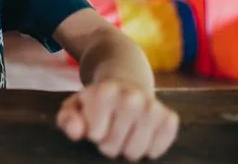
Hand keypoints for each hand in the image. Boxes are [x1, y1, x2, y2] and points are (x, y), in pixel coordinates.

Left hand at [56, 80, 179, 160]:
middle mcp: (132, 96)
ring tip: (123, 133)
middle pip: (114, 147)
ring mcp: (153, 106)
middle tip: (109, 129)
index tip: (95, 123)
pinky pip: (158, 149)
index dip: (93, 134)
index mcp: (105, 91)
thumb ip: (68, 119)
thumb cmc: (95, 102)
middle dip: (108, 144)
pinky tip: (140, 135)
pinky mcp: (170, 118)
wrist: (126, 85)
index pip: (96, 134)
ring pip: (136, 152)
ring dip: (127, 148)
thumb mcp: (74, 106)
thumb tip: (77, 131)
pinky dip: (148, 149)